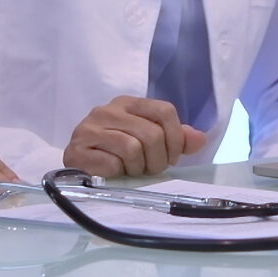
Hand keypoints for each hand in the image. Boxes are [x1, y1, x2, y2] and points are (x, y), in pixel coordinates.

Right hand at [63, 97, 207, 177]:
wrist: (78, 164)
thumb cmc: (115, 152)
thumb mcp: (147, 140)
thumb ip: (174, 138)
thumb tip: (200, 139)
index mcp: (128, 103)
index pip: (165, 111)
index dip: (175, 138)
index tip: (172, 156)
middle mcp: (108, 110)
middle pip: (152, 134)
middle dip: (158, 160)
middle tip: (151, 170)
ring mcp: (89, 128)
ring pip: (132, 148)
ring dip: (138, 168)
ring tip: (132, 171)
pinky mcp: (77, 149)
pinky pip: (111, 163)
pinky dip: (118, 173)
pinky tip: (113, 172)